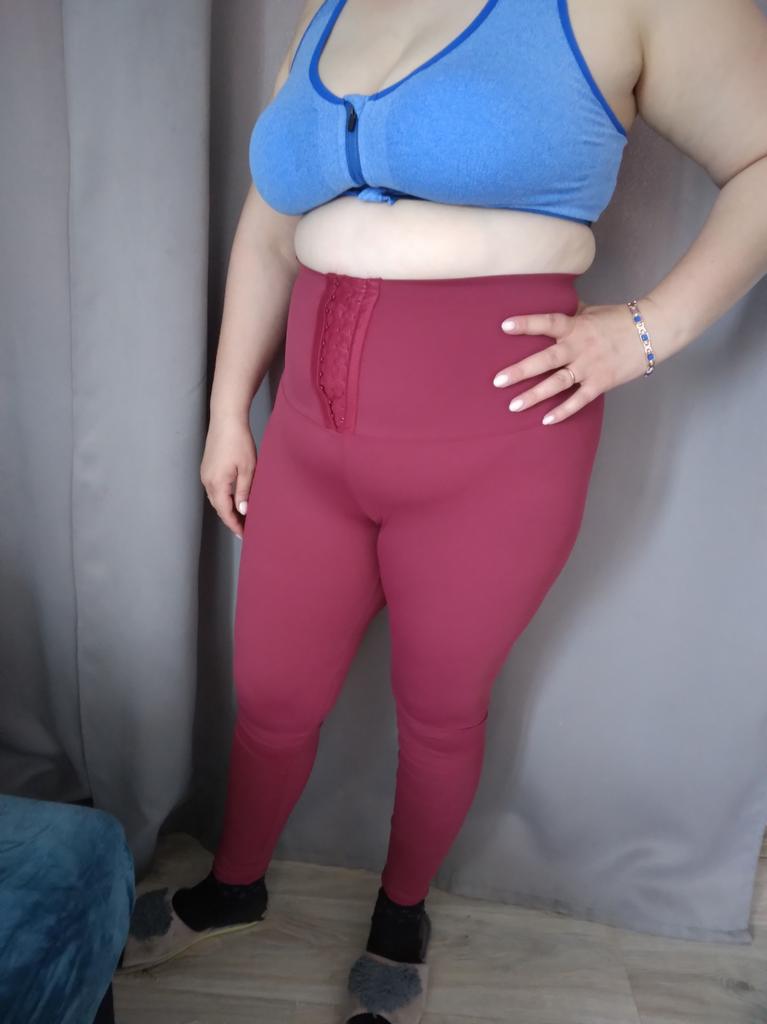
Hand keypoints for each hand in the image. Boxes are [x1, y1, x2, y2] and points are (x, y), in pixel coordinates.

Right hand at [200, 415, 256, 539]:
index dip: (235, 525)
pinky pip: (215, 488)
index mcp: (217, 483)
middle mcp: (207, 481)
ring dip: (227, 508)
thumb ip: (244, 492)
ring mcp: (205, 474)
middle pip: (219, 507)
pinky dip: (224, 497)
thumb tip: (242, 511)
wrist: (226, 419)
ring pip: (216, 498)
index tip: (244, 535)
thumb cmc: (239, 442)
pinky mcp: (207, 468)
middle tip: (246, 529)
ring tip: (242, 516)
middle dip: (231, 519)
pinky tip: (234, 498)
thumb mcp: (247, 469)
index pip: (225, 512)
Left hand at [492, 298, 654, 423]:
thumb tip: (550, 302)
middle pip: (546, 359)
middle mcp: (579, 347)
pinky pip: (579, 399)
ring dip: (535, 395)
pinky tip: (546, 420)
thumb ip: (570, 312)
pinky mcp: (601, 382)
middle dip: (521, 371)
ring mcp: (590, 366)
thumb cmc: (619, 319)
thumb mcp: (592, 311)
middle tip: (498, 381)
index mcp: (576, 326)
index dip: (527, 324)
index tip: (505, 326)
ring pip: (558, 383)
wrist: (653, 331)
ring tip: (513, 406)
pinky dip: (564, 411)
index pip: (548, 322)